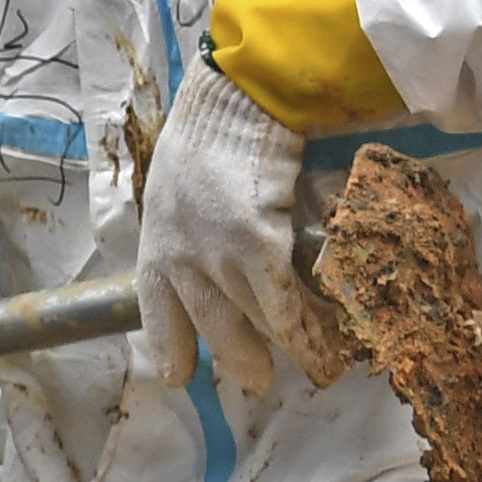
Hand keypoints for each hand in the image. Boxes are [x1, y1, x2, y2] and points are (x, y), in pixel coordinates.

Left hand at [135, 56, 315, 398]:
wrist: (234, 102)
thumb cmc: (211, 135)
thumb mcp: (177, 188)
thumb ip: (192, 229)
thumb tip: (220, 252)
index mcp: (157, 246)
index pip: (157, 312)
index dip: (172, 346)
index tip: (180, 376)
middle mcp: (181, 262)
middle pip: (214, 330)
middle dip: (241, 360)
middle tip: (259, 379)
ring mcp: (218, 259)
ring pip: (256, 325)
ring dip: (289, 350)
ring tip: (314, 366)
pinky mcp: (255, 250)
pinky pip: (283, 308)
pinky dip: (306, 333)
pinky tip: (324, 347)